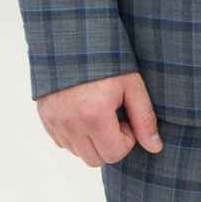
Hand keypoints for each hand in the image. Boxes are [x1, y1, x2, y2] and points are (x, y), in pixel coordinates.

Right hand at [37, 71, 161, 165]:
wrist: (71, 40)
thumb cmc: (105, 60)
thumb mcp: (132, 85)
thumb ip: (144, 119)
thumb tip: (155, 147)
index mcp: (94, 115)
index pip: (115, 154)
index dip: (126, 139)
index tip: (125, 118)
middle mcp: (70, 123)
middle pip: (95, 160)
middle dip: (109, 144)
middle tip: (113, 118)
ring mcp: (54, 122)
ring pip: (78, 153)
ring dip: (92, 141)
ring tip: (97, 113)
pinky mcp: (44, 118)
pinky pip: (62, 142)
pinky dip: (75, 135)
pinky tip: (82, 113)